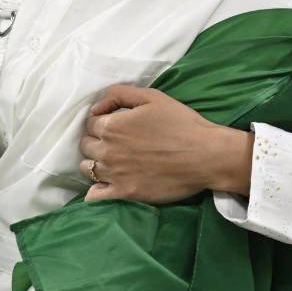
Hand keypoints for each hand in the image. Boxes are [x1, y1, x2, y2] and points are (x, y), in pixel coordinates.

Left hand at [79, 85, 252, 203]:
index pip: (90, 123)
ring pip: (87, 168)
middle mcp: (107, 151)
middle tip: (117, 141)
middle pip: (86, 145)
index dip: (102, 121)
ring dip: (96, 162)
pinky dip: (95, 190)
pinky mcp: (124, 194)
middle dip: (97, 140)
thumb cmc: (181, 122)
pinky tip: (106, 184)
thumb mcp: (152, 97)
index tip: (115, 124)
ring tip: (114, 160)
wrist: (205, 155)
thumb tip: (96, 107)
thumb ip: (119, 94)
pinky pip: (94, 195)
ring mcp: (114, 175)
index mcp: (112, 126)